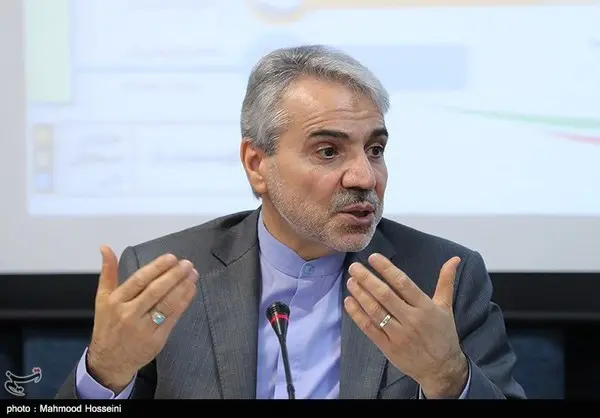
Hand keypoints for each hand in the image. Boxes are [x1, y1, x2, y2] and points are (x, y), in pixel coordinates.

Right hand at [86, 245, 198, 392]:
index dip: (156, 268)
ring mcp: (144, 328)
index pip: (138, 281)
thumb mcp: (102, 299)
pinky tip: (190, 290)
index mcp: (115, 302)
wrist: (109, 362)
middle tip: (187, 263)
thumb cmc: (108, 326)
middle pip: (155, 291)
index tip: (171, 258)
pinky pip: (173, 317)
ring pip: (166, 304)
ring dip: (182, 287)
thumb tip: (105, 247)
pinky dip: (184, 302)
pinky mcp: (156, 339)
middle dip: (173, 275)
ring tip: (193, 274)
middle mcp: (129, 314)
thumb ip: (108, 272)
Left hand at [344, 253, 467, 398]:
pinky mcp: (388, 347)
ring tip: (350, 281)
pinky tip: (349, 302)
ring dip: (360, 294)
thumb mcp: (446, 307)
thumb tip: (454, 259)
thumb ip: (446, 281)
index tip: (373, 257)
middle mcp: (411, 320)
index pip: (403, 283)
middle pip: (385, 295)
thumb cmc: (443, 334)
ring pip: (375, 311)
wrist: (442, 369)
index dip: (386, 269)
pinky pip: (369, 328)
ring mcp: (398, 334)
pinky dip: (357, 314)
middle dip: (367, 279)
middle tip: (354, 267)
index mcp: (425, 307)